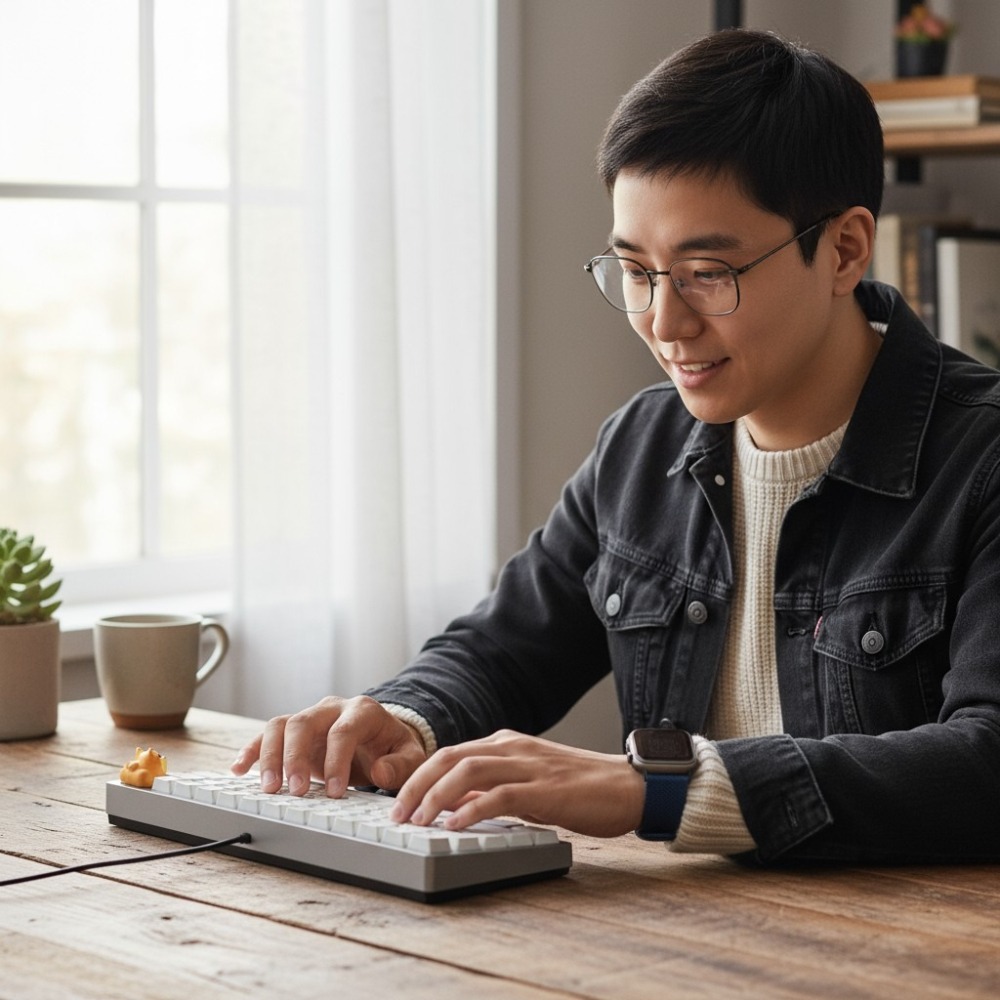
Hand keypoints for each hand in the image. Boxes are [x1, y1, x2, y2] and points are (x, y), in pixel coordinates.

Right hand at [231, 695, 427, 797]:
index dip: (336, 760)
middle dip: (295, 757)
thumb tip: (379, 771)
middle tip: (296, 791)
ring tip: (270, 789)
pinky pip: (267, 734)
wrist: (384, 738)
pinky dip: (252, 750)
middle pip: (303, 722)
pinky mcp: (294, 733)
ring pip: (281, 725)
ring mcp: (311, 718)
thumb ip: (400, 765)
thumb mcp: (411, 757)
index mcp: (362, 711)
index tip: (334, 792)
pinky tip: (239, 769)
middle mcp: (332, 708)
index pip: (343, 730)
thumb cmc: (395, 748)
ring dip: (270, 756)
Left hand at [389, 729, 645, 837]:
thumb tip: (455, 808)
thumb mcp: (528, 786)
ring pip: (468, 770)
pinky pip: (499, 795)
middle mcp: (512, 747)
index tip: (399, 803)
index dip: (420, 777)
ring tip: (417, 821)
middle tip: (396, 815)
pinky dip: (472, 809)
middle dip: (416, 785)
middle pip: (450, 757)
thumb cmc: (581, 789)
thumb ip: (494, 792)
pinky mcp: (544, 788)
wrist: (628, 787)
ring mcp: (528, 765)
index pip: (450, 754)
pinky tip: (455, 825)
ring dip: (435, 796)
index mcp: (506, 744)